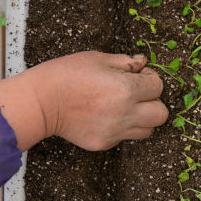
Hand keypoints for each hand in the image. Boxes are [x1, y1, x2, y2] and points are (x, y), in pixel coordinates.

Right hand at [0, 52, 167, 151]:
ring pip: (148, 130)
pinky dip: (121, 128)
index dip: (150, 79)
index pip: (158, 87)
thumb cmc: (65, 74)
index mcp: (126, 89)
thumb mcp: (97, 58)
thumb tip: (143, 63)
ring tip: (123, 107)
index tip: (137, 76)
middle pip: (161, 114)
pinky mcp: (104, 143)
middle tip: (137, 95)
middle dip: (153, 102)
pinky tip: (103, 116)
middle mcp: (125, 113)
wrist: (38, 102)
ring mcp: (115, 131)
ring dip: (142, 118)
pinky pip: (124, 137)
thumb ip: (126, 62)